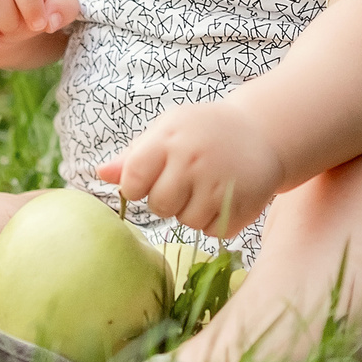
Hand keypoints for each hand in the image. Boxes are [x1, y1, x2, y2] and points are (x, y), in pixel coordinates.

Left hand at [98, 99, 285, 236]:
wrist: (260, 131)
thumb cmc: (202, 131)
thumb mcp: (167, 129)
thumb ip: (133, 155)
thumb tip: (101, 174)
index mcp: (169, 139)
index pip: (134, 179)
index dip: (135, 186)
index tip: (145, 181)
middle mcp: (193, 161)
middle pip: (159, 206)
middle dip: (165, 200)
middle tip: (181, 183)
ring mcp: (220, 185)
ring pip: (187, 222)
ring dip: (191, 211)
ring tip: (204, 187)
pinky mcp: (244, 205)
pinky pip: (214, 231)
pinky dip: (215, 221)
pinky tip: (222, 198)